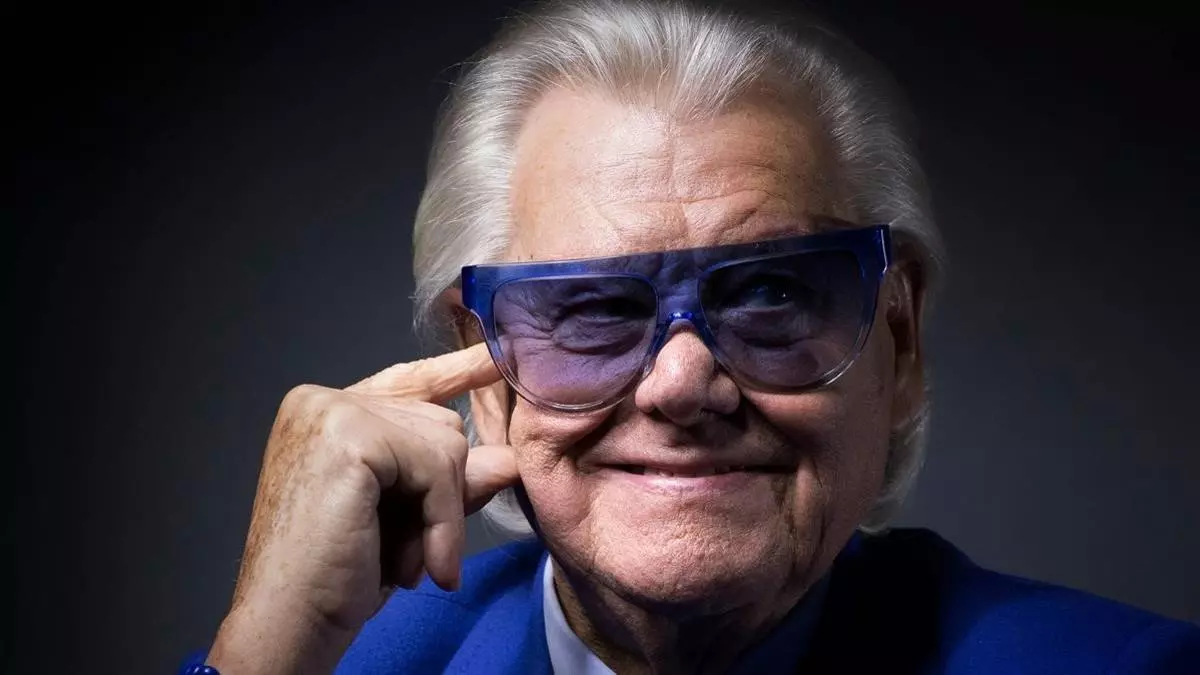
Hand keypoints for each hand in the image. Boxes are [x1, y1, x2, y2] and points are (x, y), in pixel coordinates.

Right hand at [207, 344, 518, 673]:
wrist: (289, 623)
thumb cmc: (336, 578)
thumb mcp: (408, 520)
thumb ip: (453, 481)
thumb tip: (510, 460)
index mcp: (326, 413)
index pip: (408, 382)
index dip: (456, 372)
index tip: (496, 358)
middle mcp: (321, 400)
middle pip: (440, 421)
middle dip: (443, 492)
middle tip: (413, 550)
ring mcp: (330, 411)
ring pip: (445, 441)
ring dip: (443, 513)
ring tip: (408, 561)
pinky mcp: (348, 434)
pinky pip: (436, 466)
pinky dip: (442, 520)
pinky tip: (425, 563)